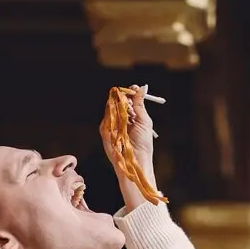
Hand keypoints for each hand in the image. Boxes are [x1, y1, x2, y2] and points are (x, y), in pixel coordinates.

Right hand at [98, 84, 156, 208]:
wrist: (136, 161)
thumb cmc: (143, 144)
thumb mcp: (144, 121)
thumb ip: (140, 104)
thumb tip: (140, 88)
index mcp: (132, 115)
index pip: (128, 99)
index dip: (130, 93)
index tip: (134, 88)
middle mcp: (121, 119)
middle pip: (118, 101)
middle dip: (123, 98)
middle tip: (127, 95)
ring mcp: (112, 125)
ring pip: (110, 109)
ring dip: (117, 108)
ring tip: (125, 111)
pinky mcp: (105, 132)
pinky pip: (105, 121)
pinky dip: (111, 119)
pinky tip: (118, 122)